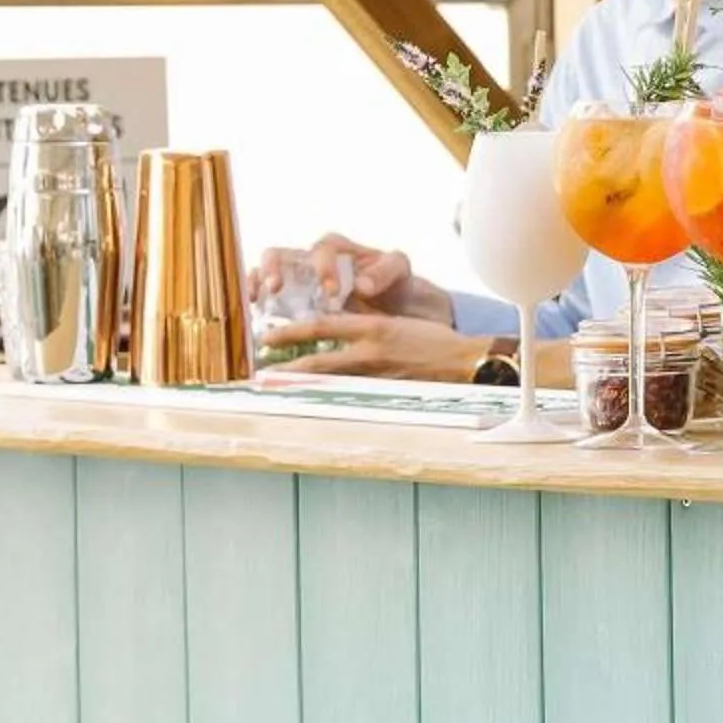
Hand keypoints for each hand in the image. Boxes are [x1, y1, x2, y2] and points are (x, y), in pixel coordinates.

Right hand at [252, 233, 453, 324]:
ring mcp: (297, 279)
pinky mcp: (290, 300)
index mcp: (338, 249)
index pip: (324, 250)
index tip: (333, 292)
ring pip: (266, 270)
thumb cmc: (395, 283)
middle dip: (274, 267)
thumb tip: (361, 284)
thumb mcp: (399, 271)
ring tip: (258, 299)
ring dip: (258, 281)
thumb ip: (385, 270)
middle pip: (282, 252)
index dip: (324, 268)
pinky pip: (265, 293)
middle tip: (277, 287)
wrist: (395, 307)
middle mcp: (311, 260)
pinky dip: (256, 298)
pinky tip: (255, 313)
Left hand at [260, 310, 488, 379]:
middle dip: (286, 370)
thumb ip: (364, 322)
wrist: (463, 362)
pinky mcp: (384, 394)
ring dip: (300, 387)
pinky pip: (349, 396)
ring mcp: (376, 377)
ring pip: (329, 384)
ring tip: (277, 392)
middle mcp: (370, 352)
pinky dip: (327, 398)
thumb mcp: (395, 320)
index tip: (268, 337)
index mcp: (372, 327)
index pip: (321, 328)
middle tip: (259, 375)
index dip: (291, 333)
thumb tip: (334, 320)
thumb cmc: (433, 340)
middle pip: (317, 363)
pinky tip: (312, 403)